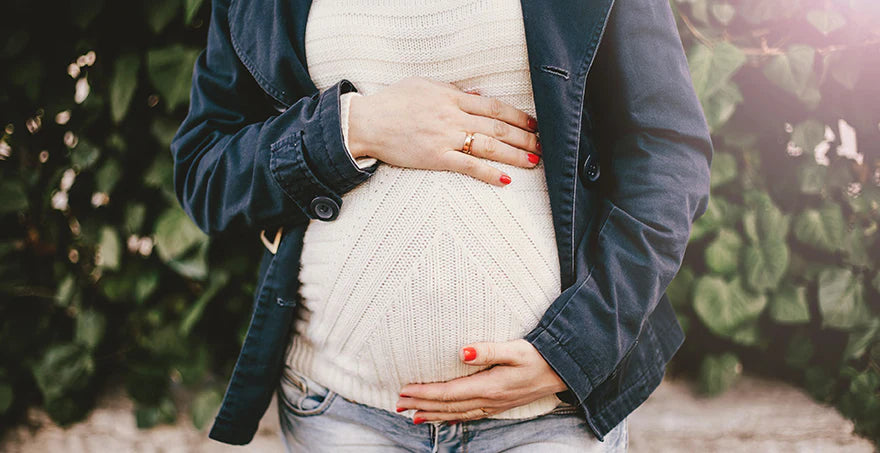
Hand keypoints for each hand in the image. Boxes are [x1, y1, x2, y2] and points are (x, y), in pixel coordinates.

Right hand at [346, 76, 541, 185]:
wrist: (366, 122)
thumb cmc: (392, 102)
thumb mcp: (424, 85)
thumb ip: (453, 90)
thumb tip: (478, 94)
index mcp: (452, 97)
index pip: (494, 106)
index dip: (518, 115)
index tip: (534, 122)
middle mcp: (453, 116)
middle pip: (498, 126)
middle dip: (524, 135)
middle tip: (543, 143)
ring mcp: (446, 138)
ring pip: (489, 146)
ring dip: (515, 153)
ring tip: (534, 160)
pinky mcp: (436, 158)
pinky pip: (468, 166)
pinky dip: (489, 173)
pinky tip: (506, 179)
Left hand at [395, 339, 568, 423]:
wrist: (562, 370)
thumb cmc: (539, 356)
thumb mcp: (516, 349)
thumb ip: (488, 350)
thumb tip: (463, 351)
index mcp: (490, 386)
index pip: (449, 392)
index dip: (425, 393)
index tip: (405, 390)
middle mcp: (490, 400)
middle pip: (448, 406)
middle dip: (422, 405)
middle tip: (399, 404)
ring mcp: (494, 406)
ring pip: (457, 414)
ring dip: (434, 415)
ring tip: (413, 415)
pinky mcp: (499, 406)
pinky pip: (469, 416)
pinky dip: (452, 418)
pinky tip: (443, 418)